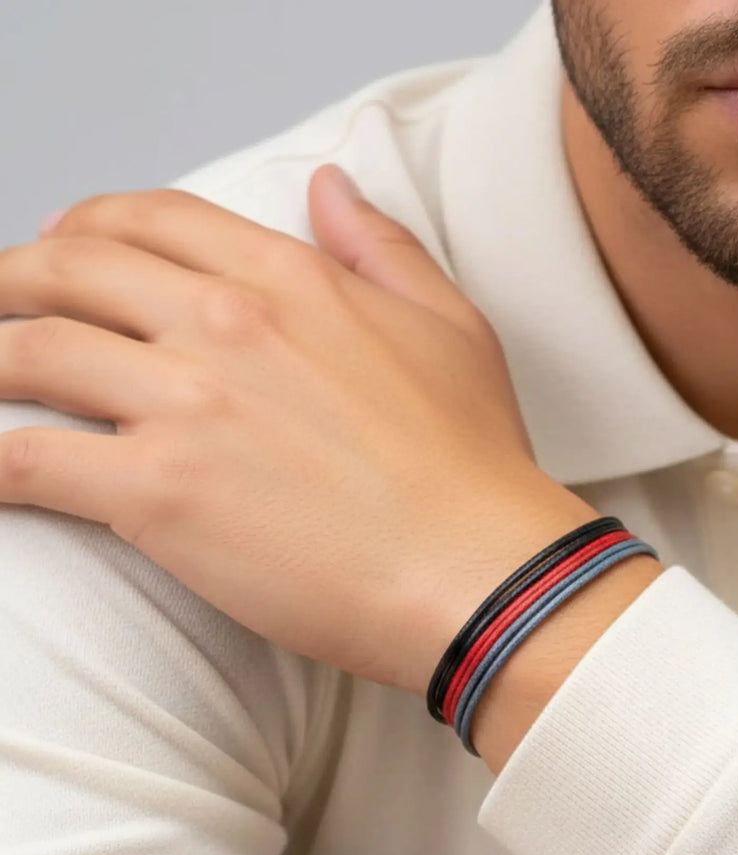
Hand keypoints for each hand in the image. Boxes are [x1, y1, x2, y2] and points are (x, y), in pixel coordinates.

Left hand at [0, 166, 597, 696]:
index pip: (151, 220)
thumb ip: (383, 248)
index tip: (65, 251)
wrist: (476, 568)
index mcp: (291, 280)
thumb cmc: (473, 463)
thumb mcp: (452, 327)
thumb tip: (330, 188)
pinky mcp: (157, 493)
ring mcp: (185, 405)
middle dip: (11, 281)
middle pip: (67, 270)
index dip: (89, 227)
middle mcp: (225, 324)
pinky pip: (27, 459)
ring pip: (28, 353)